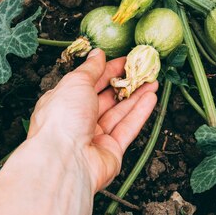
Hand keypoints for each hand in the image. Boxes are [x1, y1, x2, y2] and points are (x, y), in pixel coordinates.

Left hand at [28, 48, 157, 191]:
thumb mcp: (75, 83)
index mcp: (63, 103)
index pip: (89, 82)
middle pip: (106, 98)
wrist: (65, 160)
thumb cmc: (62, 119)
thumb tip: (97, 53)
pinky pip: (128, 128)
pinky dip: (140, 113)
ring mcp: (95, 137)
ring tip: (153, 81)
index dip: (107, 70)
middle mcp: (78, 120)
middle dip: (125, 83)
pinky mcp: (111, 151)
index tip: (125, 60)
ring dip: (137, 96)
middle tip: (143, 70)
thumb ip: (90, 68)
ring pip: (120, 113)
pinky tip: (151, 98)